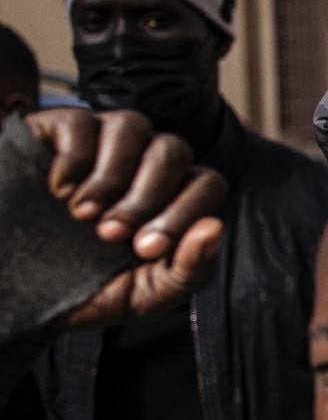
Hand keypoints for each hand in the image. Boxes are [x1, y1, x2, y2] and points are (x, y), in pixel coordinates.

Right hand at [26, 110, 226, 329]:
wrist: (11, 289)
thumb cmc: (82, 289)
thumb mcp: (141, 297)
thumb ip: (188, 271)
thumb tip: (216, 227)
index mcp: (171, 200)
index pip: (206, 183)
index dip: (184, 212)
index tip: (143, 249)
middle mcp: (142, 165)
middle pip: (173, 150)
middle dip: (145, 197)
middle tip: (107, 234)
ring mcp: (101, 145)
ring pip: (133, 124)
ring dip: (112, 175)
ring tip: (81, 215)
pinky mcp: (56, 131)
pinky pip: (81, 122)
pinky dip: (74, 159)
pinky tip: (57, 191)